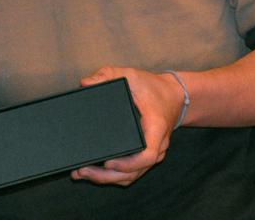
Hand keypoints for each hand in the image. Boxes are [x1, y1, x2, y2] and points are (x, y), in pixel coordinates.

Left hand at [71, 66, 184, 186]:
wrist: (173, 95)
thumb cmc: (151, 86)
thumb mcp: (130, 74)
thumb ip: (107, 75)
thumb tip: (85, 83)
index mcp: (156, 127)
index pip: (148, 154)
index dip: (128, 163)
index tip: (108, 162)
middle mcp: (157, 145)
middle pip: (135, 171)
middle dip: (107, 176)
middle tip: (82, 171)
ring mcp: (153, 153)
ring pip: (132, 175)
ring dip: (107, 179)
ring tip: (81, 173)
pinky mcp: (145, 155)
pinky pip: (131, 172)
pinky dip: (114, 176)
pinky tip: (94, 173)